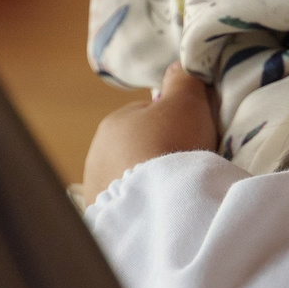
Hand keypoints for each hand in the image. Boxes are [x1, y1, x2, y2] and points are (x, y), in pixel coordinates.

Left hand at [83, 63, 217, 202]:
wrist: (159, 203)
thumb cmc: (172, 144)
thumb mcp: (186, 101)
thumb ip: (183, 80)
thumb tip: (179, 66)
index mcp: (113, 124)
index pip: (147, 117)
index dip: (174, 125)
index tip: (192, 138)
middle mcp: (96, 155)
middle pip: (137, 150)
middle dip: (157, 156)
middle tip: (185, 168)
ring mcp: (97, 190)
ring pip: (131, 180)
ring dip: (149, 184)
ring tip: (174, 193)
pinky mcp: (103, 220)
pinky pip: (128, 208)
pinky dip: (143, 208)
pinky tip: (161, 211)